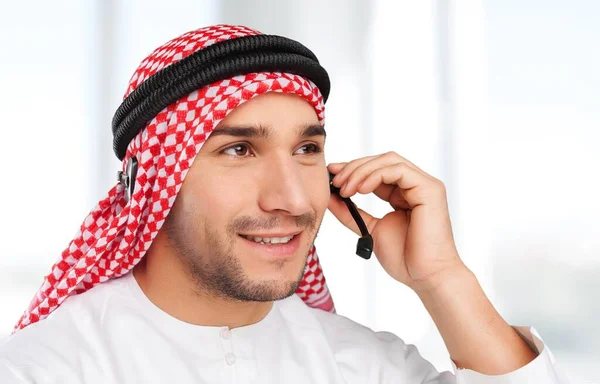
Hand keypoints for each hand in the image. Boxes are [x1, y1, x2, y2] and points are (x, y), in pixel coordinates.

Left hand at [327, 152, 464, 291]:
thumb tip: (330, 196)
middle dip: (354, 167)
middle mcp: (415, 185)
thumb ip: (351, 213)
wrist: (425, 277)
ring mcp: (424, 185)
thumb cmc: (405, 259)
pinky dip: (376, 175)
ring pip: (389, 160)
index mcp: (403, 194)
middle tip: (335, 181)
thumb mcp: (369, 229)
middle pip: (381, 161)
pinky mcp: (430, 189)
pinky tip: (361, 189)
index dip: (353, 169)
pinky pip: (399, 170)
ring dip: (362, 171)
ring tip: (346, 188)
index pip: (376, 171)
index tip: (331, 174)